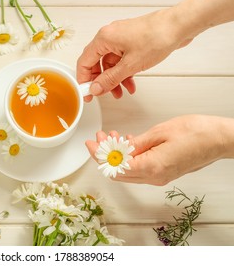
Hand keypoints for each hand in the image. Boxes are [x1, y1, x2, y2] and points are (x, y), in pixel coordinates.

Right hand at [77, 9, 192, 100]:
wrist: (179, 26)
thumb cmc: (157, 36)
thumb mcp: (130, 65)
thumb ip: (110, 79)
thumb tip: (96, 88)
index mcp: (104, 38)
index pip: (84, 62)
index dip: (84, 80)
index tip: (87, 93)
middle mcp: (109, 36)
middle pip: (96, 63)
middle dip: (101, 81)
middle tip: (103, 94)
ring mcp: (120, 39)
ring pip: (110, 64)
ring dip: (114, 79)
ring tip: (121, 92)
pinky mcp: (130, 42)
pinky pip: (121, 60)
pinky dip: (124, 73)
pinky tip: (131, 83)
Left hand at [86, 115, 230, 185]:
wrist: (219, 139)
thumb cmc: (197, 133)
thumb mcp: (159, 132)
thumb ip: (135, 144)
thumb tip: (116, 150)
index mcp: (151, 168)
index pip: (114, 168)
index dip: (98, 156)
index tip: (90, 143)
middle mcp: (154, 177)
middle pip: (118, 172)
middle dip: (104, 155)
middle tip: (99, 138)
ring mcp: (159, 177)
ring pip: (127, 171)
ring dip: (115, 155)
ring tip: (111, 137)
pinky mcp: (163, 172)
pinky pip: (138, 168)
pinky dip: (128, 157)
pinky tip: (126, 142)